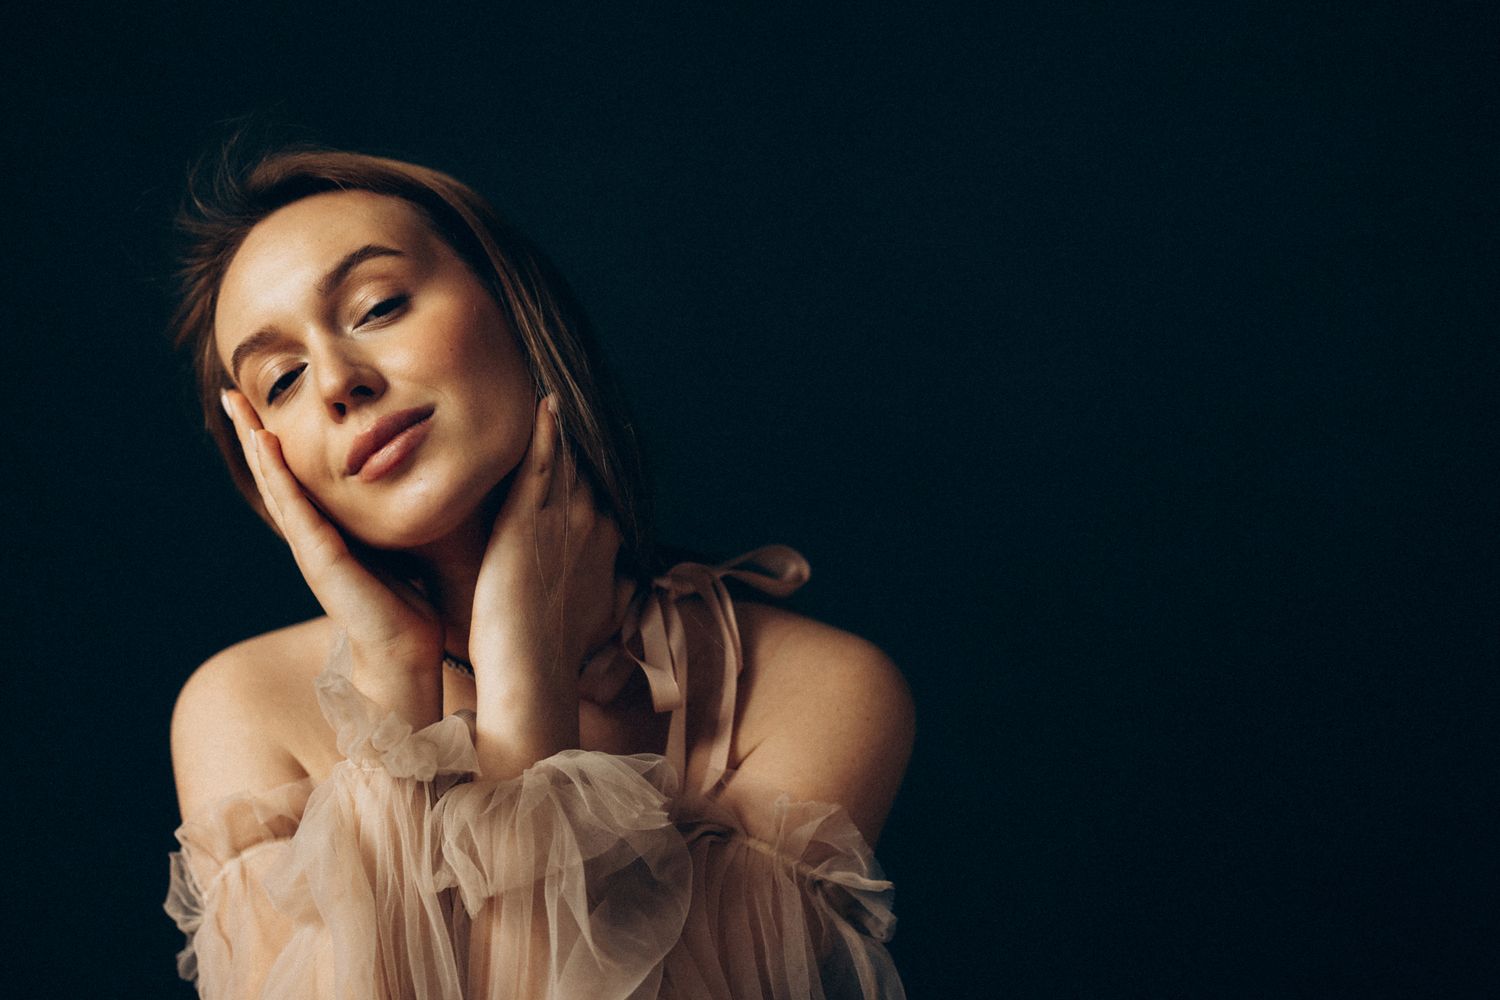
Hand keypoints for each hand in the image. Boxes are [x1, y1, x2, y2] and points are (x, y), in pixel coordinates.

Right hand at [221, 389, 444, 724]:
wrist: (405, 655)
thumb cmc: (407, 610)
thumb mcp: (393, 553)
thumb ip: (384, 527)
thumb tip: (403, 495)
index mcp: (327, 535)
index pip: (295, 480)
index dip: (276, 444)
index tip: (261, 406)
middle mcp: (311, 538)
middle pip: (273, 475)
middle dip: (252, 433)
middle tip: (232, 394)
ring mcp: (310, 548)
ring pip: (275, 484)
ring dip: (254, 442)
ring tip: (239, 406)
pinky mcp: (320, 558)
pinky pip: (295, 506)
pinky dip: (278, 473)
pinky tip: (266, 442)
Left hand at [467, 396, 623, 774]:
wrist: (533, 670)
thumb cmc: (557, 652)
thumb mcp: (599, 618)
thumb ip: (611, 591)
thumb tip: (623, 585)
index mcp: (607, 545)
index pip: (601, 491)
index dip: (594, 468)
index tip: (590, 445)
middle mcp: (593, 524)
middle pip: (588, 467)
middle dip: (583, 439)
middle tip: (574, 404)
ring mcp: (562, 519)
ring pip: (568, 459)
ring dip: (565, 427)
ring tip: (558, 395)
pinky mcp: (527, 519)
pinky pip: (542, 464)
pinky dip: (547, 433)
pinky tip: (547, 405)